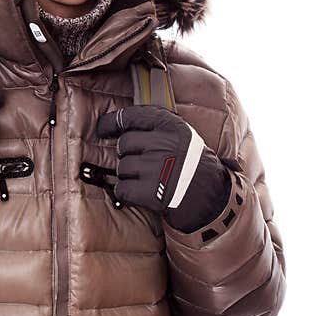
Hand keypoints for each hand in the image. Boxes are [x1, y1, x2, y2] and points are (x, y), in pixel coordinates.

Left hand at [96, 105, 230, 232]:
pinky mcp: (153, 192)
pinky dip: (126, 193)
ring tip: (147, 180)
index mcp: (172, 127)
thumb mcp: (183, 137)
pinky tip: (139, 194)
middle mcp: (165, 144)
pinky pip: (122, 189)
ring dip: (128, 175)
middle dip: (127, 155)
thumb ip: (158, 127)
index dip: (113, 122)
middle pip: (124, 144)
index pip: (132, 116)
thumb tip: (120, 125)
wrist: (212, 199)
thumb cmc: (193, 165)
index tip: (103, 128)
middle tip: (142, 164)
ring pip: (122, 167)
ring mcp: (158, 168)